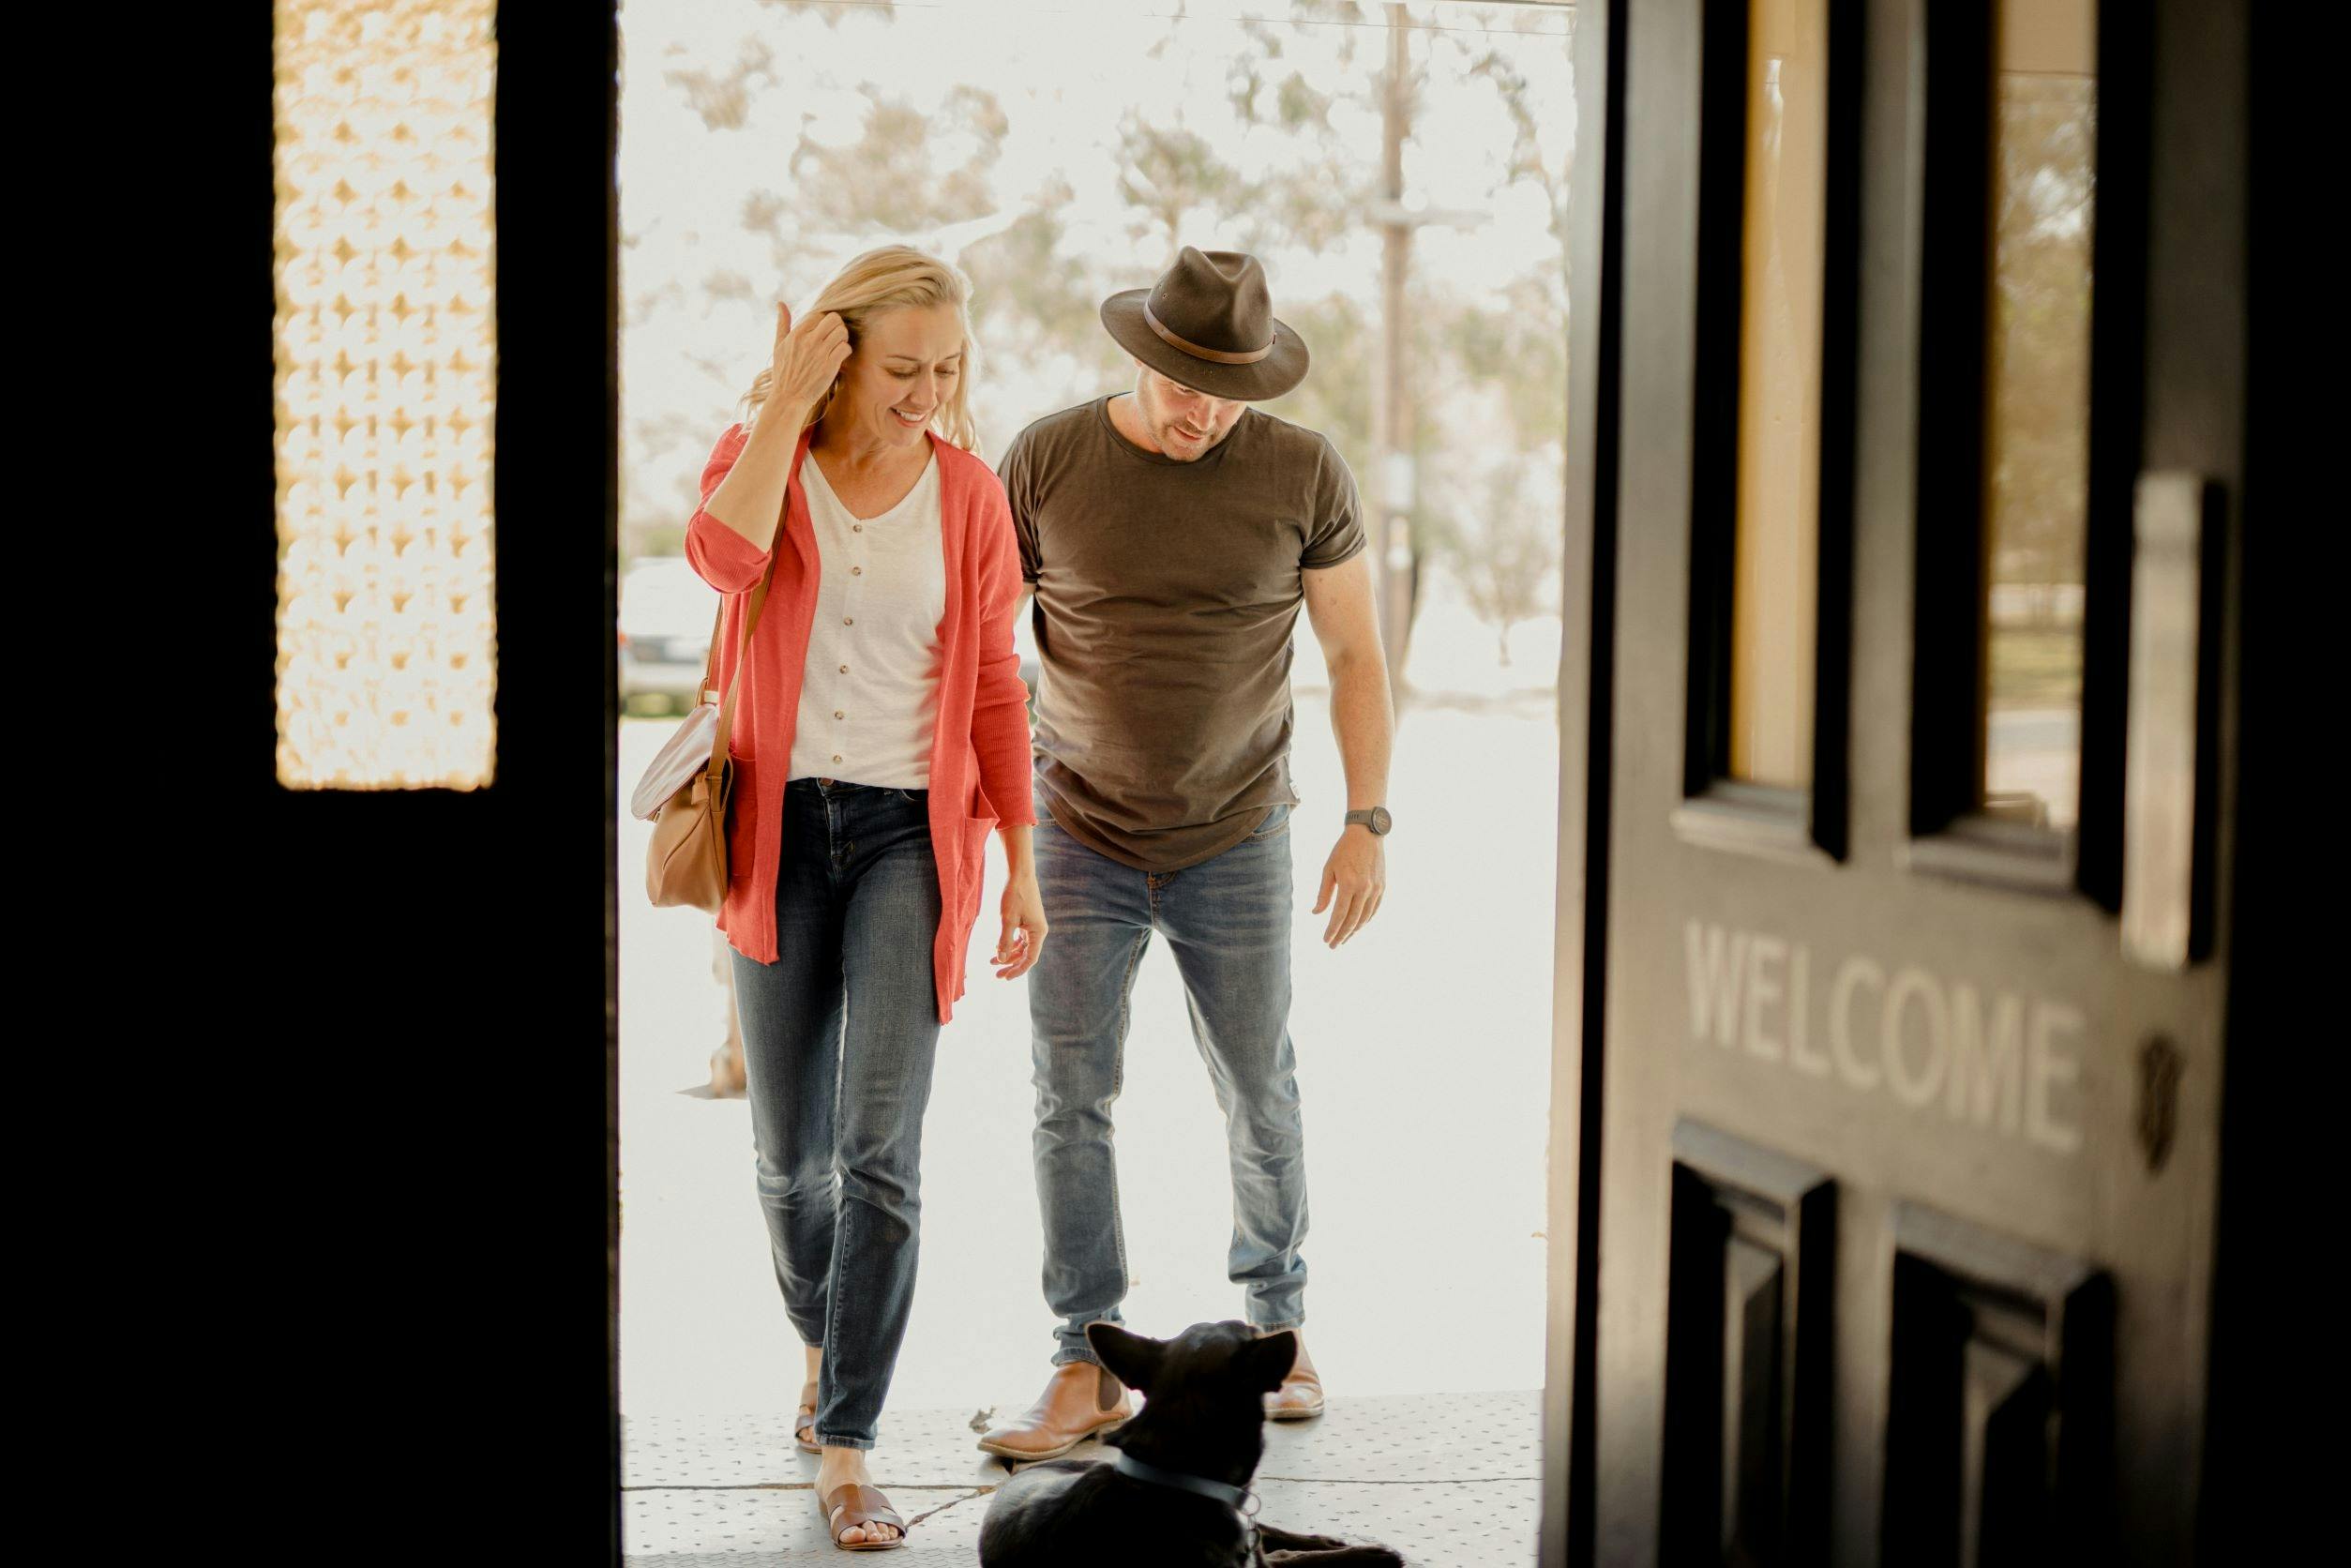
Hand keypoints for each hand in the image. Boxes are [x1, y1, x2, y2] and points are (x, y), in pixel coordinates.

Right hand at [769, 302, 850, 414]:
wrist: (789, 398)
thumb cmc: (783, 373)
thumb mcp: (779, 346)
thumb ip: (782, 323)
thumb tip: (780, 303)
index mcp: (796, 334)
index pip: (818, 315)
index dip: (823, 322)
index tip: (822, 332)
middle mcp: (809, 341)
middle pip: (834, 319)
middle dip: (837, 325)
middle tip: (834, 336)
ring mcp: (820, 353)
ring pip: (842, 332)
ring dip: (843, 338)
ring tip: (837, 346)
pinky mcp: (830, 365)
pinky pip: (846, 348)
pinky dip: (846, 350)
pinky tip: (839, 357)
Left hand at [993, 871, 1049, 978]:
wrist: (1019, 874)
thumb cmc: (1015, 895)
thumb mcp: (1007, 920)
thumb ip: (1004, 941)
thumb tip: (1001, 960)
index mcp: (1038, 933)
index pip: (1029, 959)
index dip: (1017, 970)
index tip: (1004, 978)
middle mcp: (1038, 931)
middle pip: (1025, 955)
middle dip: (1011, 965)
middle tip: (996, 975)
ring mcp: (1033, 926)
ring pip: (1021, 947)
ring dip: (1007, 955)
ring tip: (992, 962)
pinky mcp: (1027, 920)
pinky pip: (1019, 938)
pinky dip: (1009, 944)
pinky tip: (996, 947)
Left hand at [1312, 826, 1385, 946]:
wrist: (1367, 833)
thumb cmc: (1343, 850)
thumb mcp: (1328, 869)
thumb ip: (1324, 893)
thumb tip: (1316, 913)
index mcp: (1349, 884)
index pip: (1340, 915)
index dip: (1332, 930)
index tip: (1326, 940)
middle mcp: (1365, 889)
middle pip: (1353, 920)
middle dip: (1342, 935)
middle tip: (1333, 946)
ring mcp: (1376, 889)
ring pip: (1365, 917)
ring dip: (1354, 931)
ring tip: (1344, 938)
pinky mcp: (1382, 887)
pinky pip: (1374, 909)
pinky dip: (1365, 920)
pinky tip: (1358, 926)